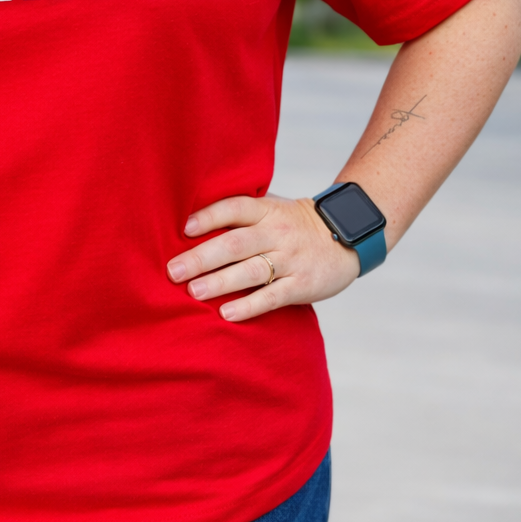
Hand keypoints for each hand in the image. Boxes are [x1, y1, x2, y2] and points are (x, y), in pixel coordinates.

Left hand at [166, 195, 360, 321]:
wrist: (347, 237)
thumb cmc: (293, 225)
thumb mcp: (271, 209)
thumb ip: (240, 214)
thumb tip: (189, 222)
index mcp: (266, 211)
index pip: (234, 208)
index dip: (209, 217)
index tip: (184, 229)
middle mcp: (277, 233)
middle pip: (236, 243)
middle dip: (202, 257)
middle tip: (173, 271)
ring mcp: (291, 259)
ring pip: (252, 271)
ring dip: (220, 282)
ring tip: (193, 291)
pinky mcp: (302, 285)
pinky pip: (273, 297)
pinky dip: (249, 306)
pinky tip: (226, 313)